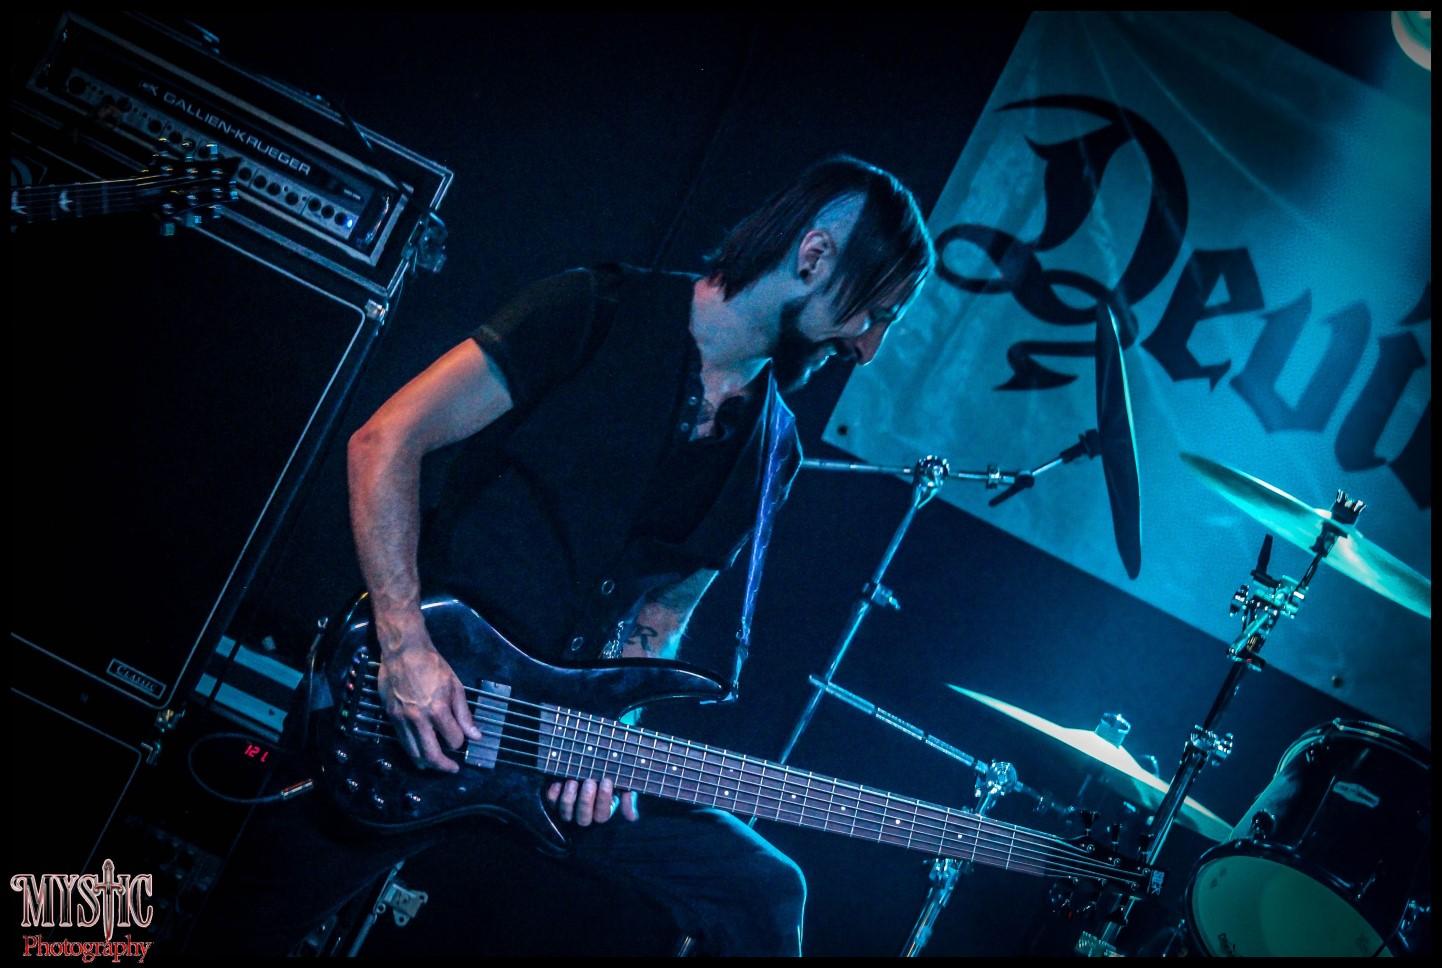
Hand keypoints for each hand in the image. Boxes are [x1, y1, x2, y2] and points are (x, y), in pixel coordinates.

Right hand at [377, 630, 482, 772]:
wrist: (403, 651)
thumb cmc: (433, 665)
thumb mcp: (455, 686)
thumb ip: (464, 714)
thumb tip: (475, 735)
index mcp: (438, 709)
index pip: (453, 740)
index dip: (460, 742)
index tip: (462, 739)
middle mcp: (418, 718)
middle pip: (431, 755)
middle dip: (444, 766)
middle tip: (452, 769)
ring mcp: (402, 719)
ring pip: (414, 753)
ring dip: (426, 763)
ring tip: (435, 764)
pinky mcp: (390, 717)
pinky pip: (402, 742)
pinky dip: (412, 750)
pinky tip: (420, 750)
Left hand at [546, 777, 638, 825]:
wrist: (591, 757)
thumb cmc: (609, 772)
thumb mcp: (623, 783)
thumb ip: (628, 797)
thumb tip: (632, 817)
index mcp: (602, 812)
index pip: (602, 815)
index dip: (604, 799)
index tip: (606, 780)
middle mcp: (584, 814)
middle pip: (583, 819)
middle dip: (586, 800)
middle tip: (589, 781)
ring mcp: (567, 809)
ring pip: (566, 813)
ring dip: (570, 797)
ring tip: (573, 780)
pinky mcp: (554, 800)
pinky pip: (552, 801)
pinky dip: (555, 791)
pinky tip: (561, 780)